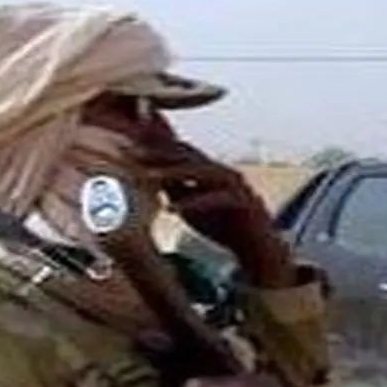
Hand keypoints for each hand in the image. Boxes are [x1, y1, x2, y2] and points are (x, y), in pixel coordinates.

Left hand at [127, 128, 293, 285]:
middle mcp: (222, 172)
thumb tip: (147, 175)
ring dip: (174, 172)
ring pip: (202, 171)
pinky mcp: (244, 203)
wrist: (258, 249)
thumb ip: (174, 189)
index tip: (128, 137)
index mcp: (210, 170)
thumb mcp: (191, 205)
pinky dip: (194, 203)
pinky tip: (173, 210)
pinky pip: (216, 199)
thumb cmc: (223, 226)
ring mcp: (235, 186)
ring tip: (148, 176)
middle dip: (160, 150)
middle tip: (132, 150)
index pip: (180, 149)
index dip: (155, 142)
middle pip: (188, 154)